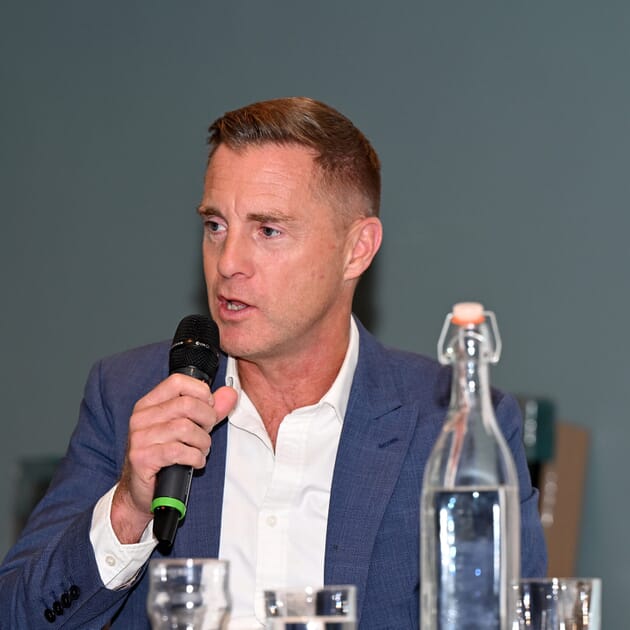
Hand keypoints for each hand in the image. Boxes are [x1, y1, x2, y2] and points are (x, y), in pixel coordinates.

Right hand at [111, 374, 236, 542]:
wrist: (142, 492)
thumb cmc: (166, 456)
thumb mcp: (189, 428)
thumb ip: (210, 409)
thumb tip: (230, 393)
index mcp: (149, 404)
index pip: (178, 381)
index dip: (201, 392)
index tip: (209, 407)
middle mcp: (141, 417)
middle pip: (187, 404)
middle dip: (207, 419)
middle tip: (207, 433)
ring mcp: (139, 438)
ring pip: (186, 428)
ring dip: (202, 442)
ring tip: (200, 450)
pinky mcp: (141, 458)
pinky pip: (179, 451)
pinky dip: (195, 457)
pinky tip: (195, 462)